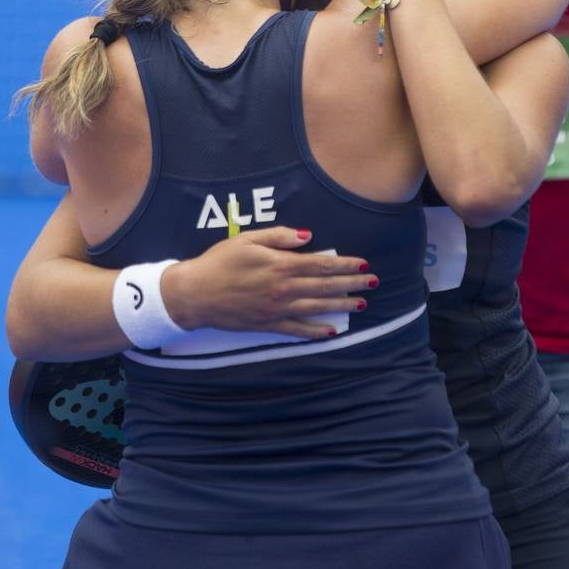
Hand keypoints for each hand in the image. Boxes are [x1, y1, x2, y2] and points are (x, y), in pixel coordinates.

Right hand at [162, 227, 375, 339]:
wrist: (195, 293)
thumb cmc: (219, 261)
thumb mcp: (248, 239)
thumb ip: (279, 237)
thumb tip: (308, 236)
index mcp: (281, 265)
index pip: (322, 264)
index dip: (345, 264)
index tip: (363, 263)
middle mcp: (284, 288)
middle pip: (325, 286)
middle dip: (352, 283)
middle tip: (373, 282)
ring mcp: (277, 309)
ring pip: (317, 308)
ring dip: (341, 306)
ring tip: (361, 303)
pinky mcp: (267, 324)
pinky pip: (297, 330)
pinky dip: (316, 331)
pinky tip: (331, 331)